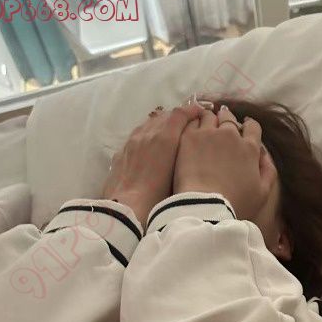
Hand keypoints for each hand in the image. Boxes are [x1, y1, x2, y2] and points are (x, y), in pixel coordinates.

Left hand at [103, 103, 204, 222]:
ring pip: (148, 124)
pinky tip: (148, 149)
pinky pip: (135, 137)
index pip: (179, 114)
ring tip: (168, 135)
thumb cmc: (158, 199)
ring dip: (160, 125)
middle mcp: (147, 135)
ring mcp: (131, 143)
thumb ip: (187, 157)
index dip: (191, 110)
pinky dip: (146, 137)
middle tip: (187, 125)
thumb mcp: (180, 177)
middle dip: (177, 117)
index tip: (200, 112)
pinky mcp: (121, 154)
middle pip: (163, 116)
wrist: (126, 211)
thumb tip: (193, 147)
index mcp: (164, 139)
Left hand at [172, 106, 274, 220]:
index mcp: (249, 148)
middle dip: (226, 121)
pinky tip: (192, 134)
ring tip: (205, 129)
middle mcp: (230, 135)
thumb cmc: (235, 204)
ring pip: (209, 116)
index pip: (252, 127)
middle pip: (229, 118)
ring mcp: (208, 134)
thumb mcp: (262, 193)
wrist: (205, 206)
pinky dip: (193, 124)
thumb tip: (264, 155)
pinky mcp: (189, 137)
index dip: (248, 127)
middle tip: (221, 130)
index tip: (242, 130)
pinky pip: (191, 121)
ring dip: (209, 120)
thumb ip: (268, 170)